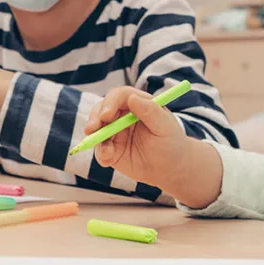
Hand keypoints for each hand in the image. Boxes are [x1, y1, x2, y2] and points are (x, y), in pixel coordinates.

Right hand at [83, 87, 222, 206]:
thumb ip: (150, 111)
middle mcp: (123, 115)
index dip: (110, 102)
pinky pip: (100, 149)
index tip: (106, 115)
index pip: (119, 96)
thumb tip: (132, 97)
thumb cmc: (171, 143)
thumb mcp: (165, 127)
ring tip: (106, 152)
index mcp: (138, 104)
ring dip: (96, 137)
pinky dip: (100, 154)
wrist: (170, 168)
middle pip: (102, 109)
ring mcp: (115, 132)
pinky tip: (108, 161)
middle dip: (95, 118)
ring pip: (97, 129)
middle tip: (92, 129)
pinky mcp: (111, 149)